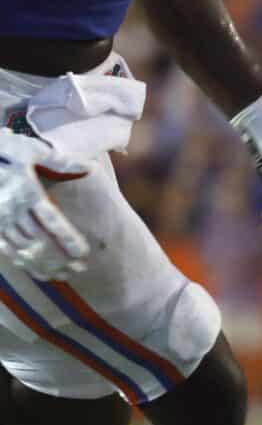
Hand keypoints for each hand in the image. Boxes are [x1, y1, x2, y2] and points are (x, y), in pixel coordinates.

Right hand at [0, 130, 90, 281]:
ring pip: (22, 248)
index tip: (83, 253)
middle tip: (80, 269)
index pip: (51, 221)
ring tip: (64, 275)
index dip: (67, 239)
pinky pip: (7, 249)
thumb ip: (61, 162)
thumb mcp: (33, 150)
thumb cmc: (6, 150)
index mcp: (27, 192)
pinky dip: (23, 262)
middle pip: (39, 240)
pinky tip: (38, 272)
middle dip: (60, 258)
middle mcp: (12, 209)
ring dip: (43, 264)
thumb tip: (90, 167)